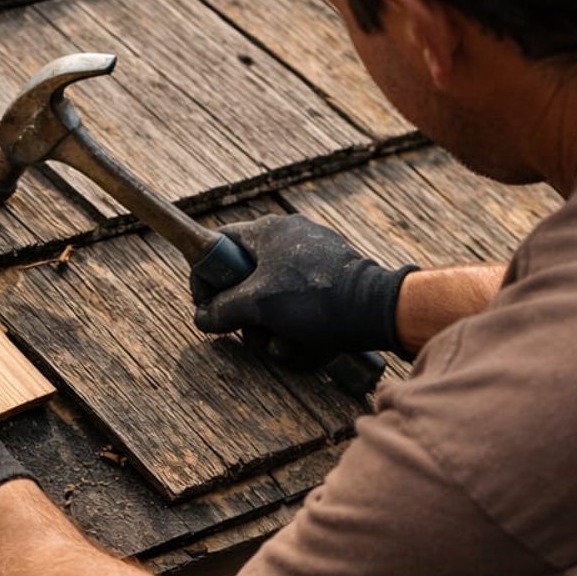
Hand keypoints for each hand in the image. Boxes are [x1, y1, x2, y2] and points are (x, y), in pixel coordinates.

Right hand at [191, 215, 416, 359]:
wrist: (374, 309)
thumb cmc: (313, 298)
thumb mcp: (257, 305)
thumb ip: (222, 309)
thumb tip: (202, 317)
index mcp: (267, 232)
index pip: (219, 243)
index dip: (205, 274)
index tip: (204, 303)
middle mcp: (289, 239)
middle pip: (244, 278)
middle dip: (245, 314)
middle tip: (249, 331)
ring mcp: (312, 260)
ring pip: (272, 299)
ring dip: (271, 329)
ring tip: (284, 343)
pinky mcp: (330, 281)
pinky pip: (299, 305)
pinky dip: (297, 328)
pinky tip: (305, 343)